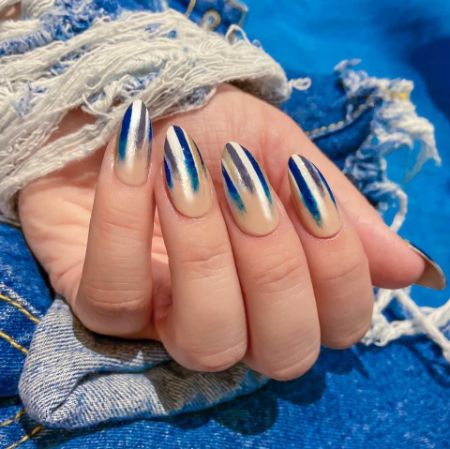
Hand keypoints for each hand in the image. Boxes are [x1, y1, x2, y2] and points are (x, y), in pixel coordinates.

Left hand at [19, 85, 426, 379]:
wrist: (111, 103)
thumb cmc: (198, 124)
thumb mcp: (273, 146)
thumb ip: (335, 207)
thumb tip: (410, 269)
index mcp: (279, 282)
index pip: (338, 322)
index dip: (337, 268)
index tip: (306, 189)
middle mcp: (231, 314)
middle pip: (283, 351)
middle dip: (275, 267)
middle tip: (247, 186)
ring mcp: (164, 321)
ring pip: (208, 341)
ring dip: (205, 251)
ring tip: (184, 173)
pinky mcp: (99, 309)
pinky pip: (116, 300)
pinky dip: (126, 223)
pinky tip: (134, 161)